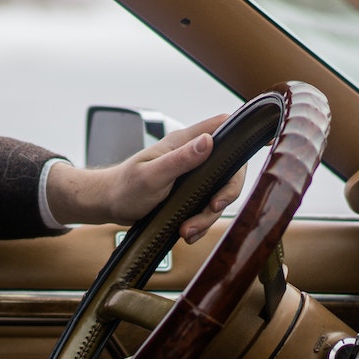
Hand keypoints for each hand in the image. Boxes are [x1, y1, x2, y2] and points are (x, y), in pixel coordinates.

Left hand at [46, 114, 244, 243]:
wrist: (110, 205)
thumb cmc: (125, 186)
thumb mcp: (152, 174)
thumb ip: (180, 159)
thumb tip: (208, 141)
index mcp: (183, 142)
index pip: (222, 126)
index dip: (241, 136)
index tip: (248, 157)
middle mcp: (192, 155)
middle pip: (230, 168)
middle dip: (225, 194)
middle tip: (211, 209)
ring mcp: (192, 175)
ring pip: (218, 192)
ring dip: (208, 216)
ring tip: (187, 230)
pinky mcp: (189, 193)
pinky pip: (206, 207)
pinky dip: (200, 223)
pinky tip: (187, 232)